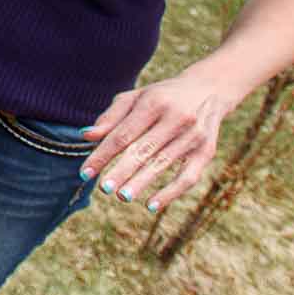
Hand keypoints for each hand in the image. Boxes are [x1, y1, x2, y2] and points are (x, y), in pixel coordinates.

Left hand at [81, 73, 232, 211]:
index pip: (123, 134)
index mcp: (154, 103)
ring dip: (142, 182)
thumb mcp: (135, 98)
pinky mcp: (206, 151)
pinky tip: (151, 205)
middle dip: (122, 171)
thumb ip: (110, 117)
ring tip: (122, 197)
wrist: (209, 89)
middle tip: (104, 188)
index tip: (84, 173)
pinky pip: (188, 177)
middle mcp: (176, 118)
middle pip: (144, 149)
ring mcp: (194, 135)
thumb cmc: (161, 97)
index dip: (103, 155)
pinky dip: (170, 193)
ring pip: (163, 163)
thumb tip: (86, 136)